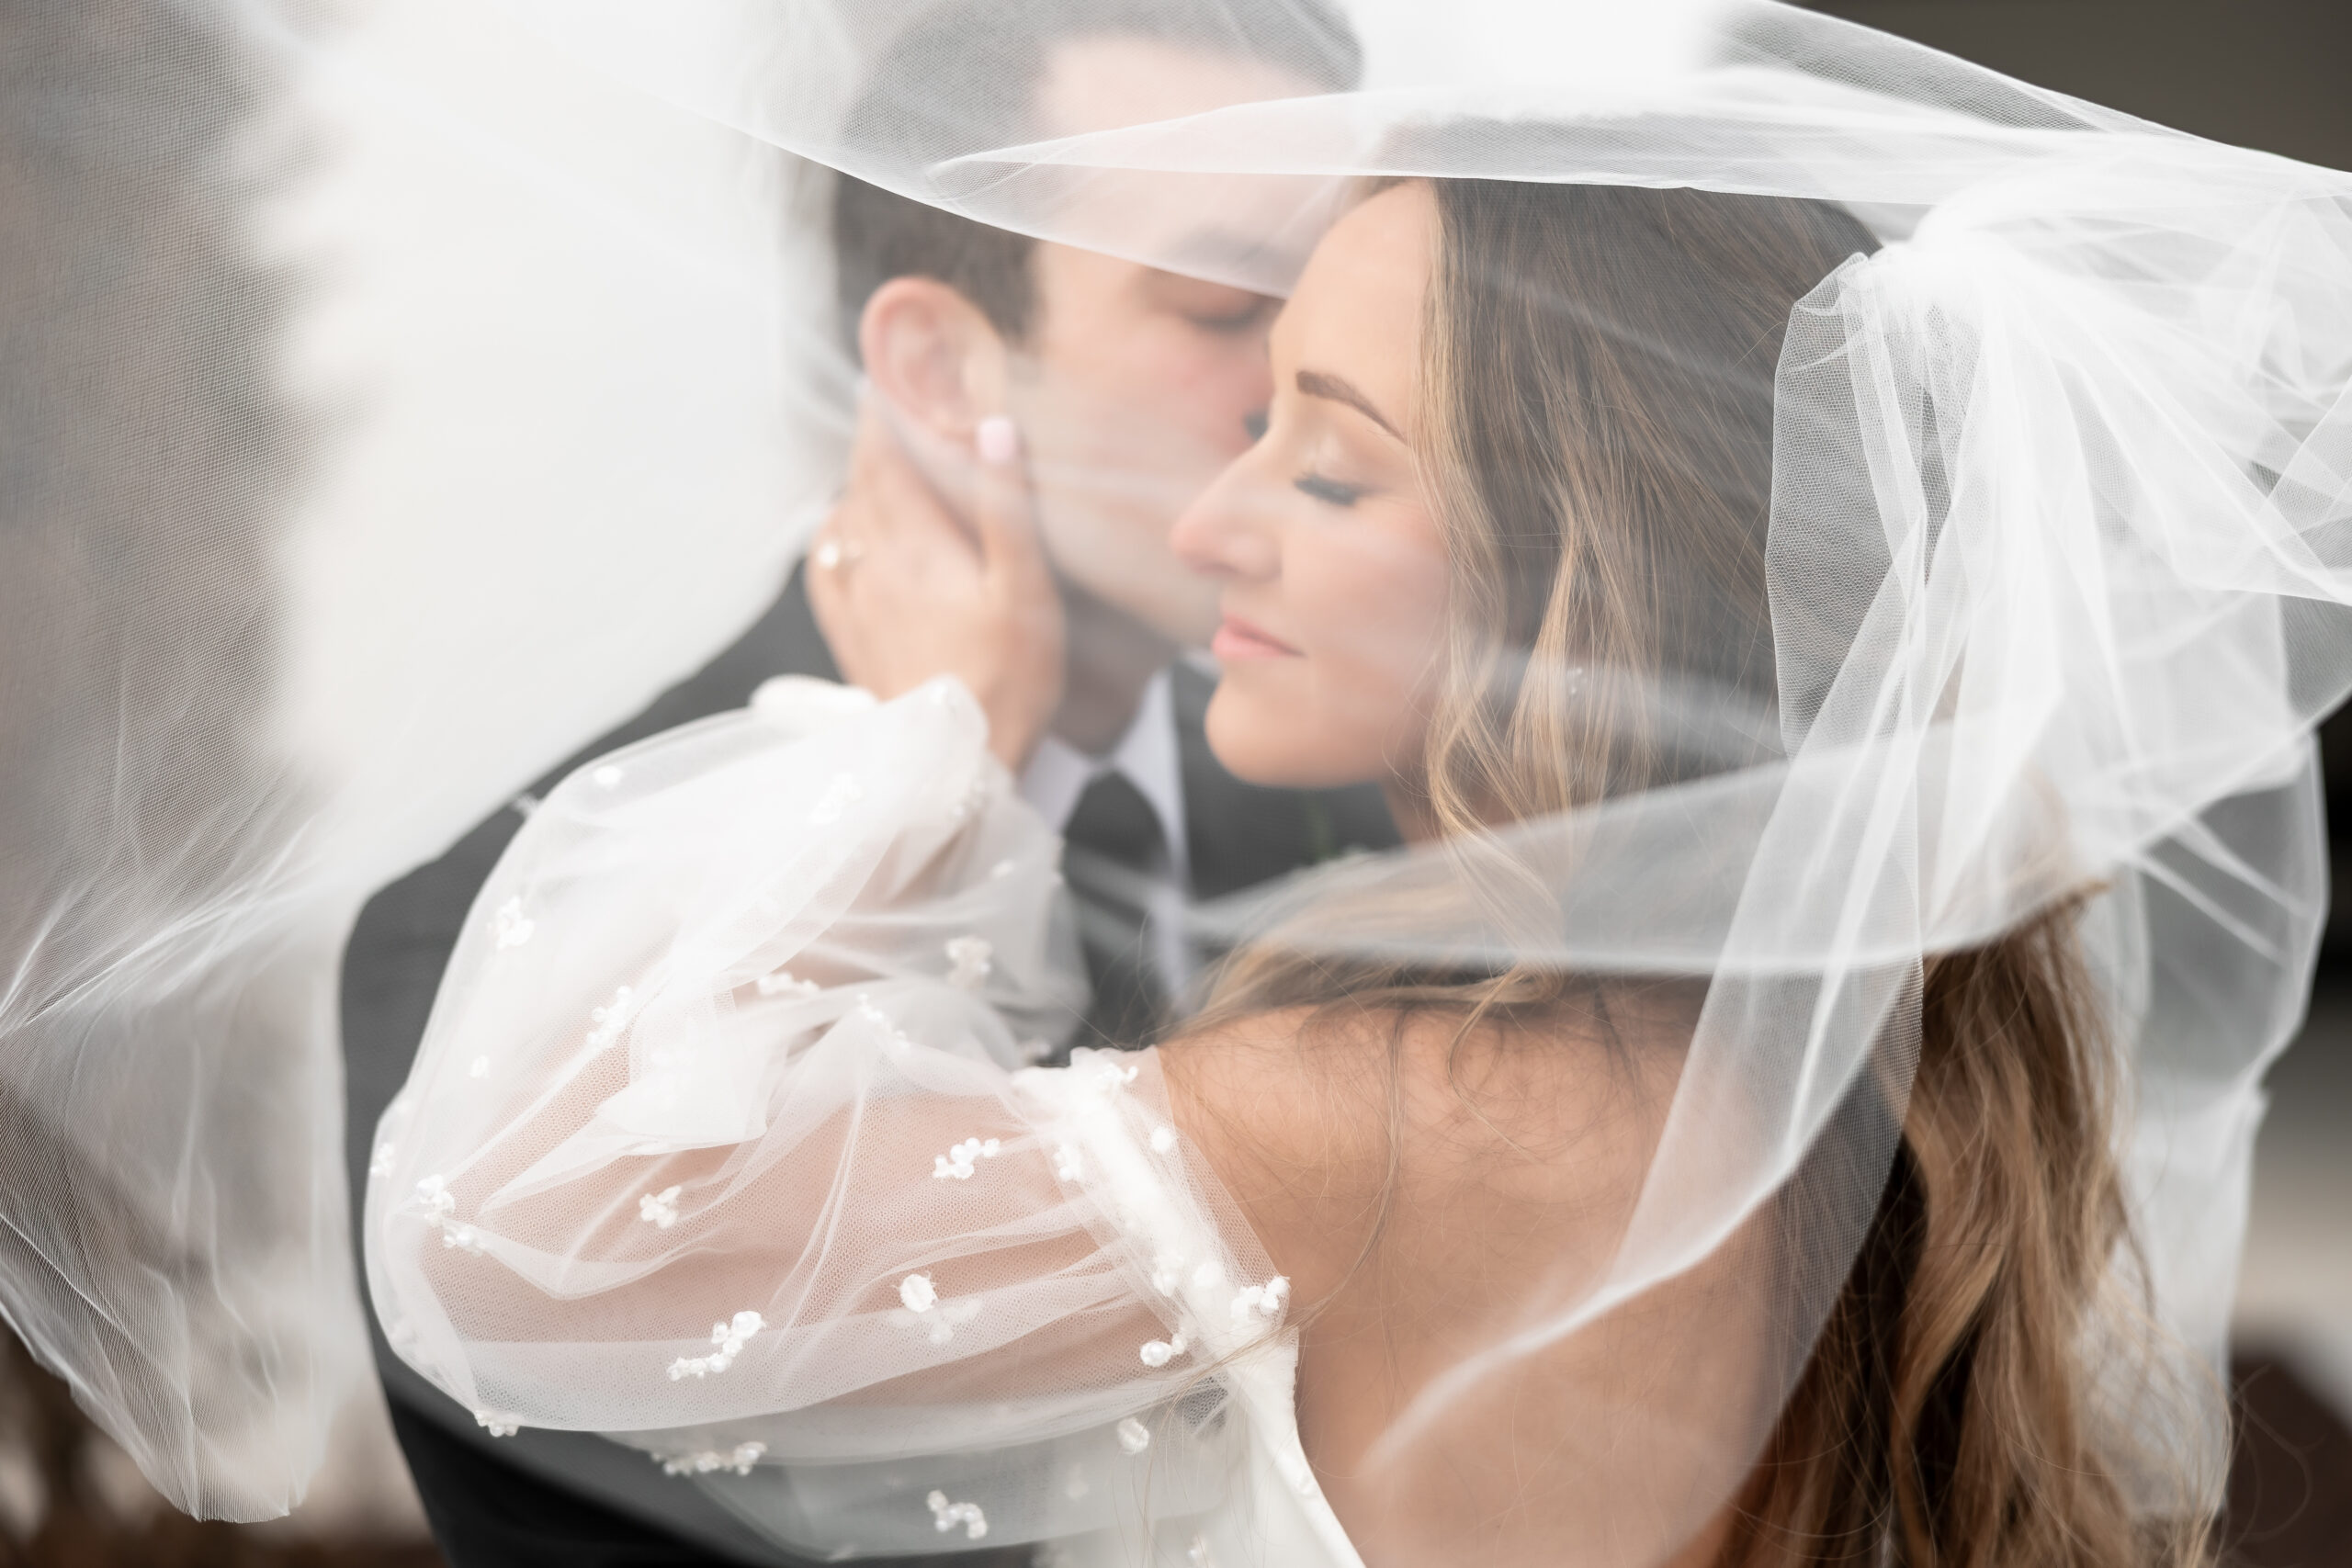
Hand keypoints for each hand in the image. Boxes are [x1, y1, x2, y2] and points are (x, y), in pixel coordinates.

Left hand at [807, 402, 1064, 771]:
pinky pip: (824, 570)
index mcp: (916, 545)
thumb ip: (1007, 506)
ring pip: (842, 521)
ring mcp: (856, 603)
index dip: (885, 412)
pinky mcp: (852, 638)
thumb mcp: (1027, 591)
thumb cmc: (1007, 680)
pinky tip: (845, 533)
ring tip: (881, 468)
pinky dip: (833, 536)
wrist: (953, 765)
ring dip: (857, 486)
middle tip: (892, 409)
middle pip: (861, 483)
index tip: (891, 378)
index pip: (886, 457)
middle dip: (874, 442)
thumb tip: (994, 428)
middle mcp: (874, 566)